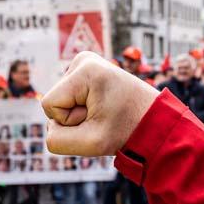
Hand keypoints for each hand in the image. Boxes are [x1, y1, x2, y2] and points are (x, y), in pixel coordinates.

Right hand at [42, 51, 158, 155]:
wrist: (154, 121)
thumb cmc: (126, 131)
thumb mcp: (90, 143)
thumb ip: (56, 141)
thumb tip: (50, 128)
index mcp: (85, 70)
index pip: (49, 105)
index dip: (70, 121)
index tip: (99, 118)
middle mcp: (83, 60)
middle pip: (54, 102)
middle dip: (75, 118)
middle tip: (104, 117)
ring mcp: (85, 63)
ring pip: (61, 101)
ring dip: (80, 114)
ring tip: (106, 112)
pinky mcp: (88, 71)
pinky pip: (68, 98)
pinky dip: (83, 109)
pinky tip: (103, 107)